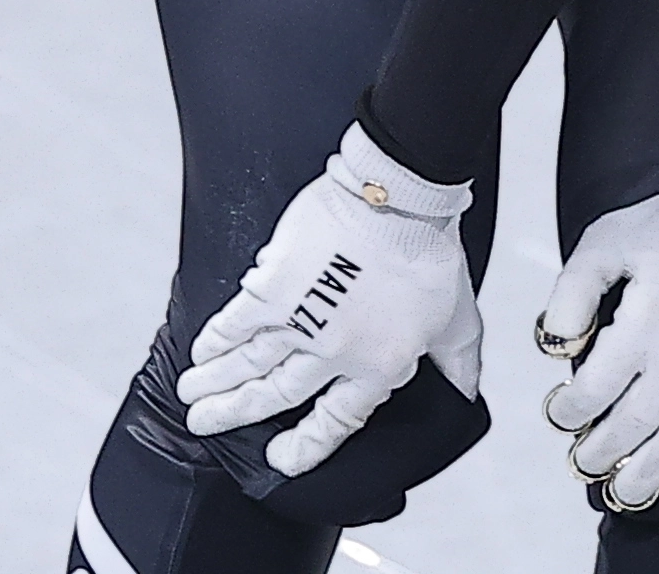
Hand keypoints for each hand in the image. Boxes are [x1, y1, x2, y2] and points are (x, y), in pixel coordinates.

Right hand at [176, 121, 480, 476]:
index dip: (307, 447)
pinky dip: (214, 339)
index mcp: (377, 367)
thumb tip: (465, 394)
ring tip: (192, 395)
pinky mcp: (273, 287)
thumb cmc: (430, 253)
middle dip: (236, 413)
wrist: (400, 200)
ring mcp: (299, 322)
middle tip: (207, 422)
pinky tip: (201, 349)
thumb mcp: (458, 321)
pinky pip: (235, 323)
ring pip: (247, 365)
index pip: (337, 421)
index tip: (282, 458)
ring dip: (215, 383)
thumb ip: (458, 363)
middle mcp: (332, 354)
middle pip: (274, 395)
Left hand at [538, 127, 658, 511]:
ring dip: (644, 476)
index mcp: (641, 320)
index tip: (562, 415)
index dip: (568, 413)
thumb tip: (554, 347)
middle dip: (599, 455)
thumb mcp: (608, 240)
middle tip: (585, 463)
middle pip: (629, 427)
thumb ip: (571, 293)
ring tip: (625, 491)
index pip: (591, 391)